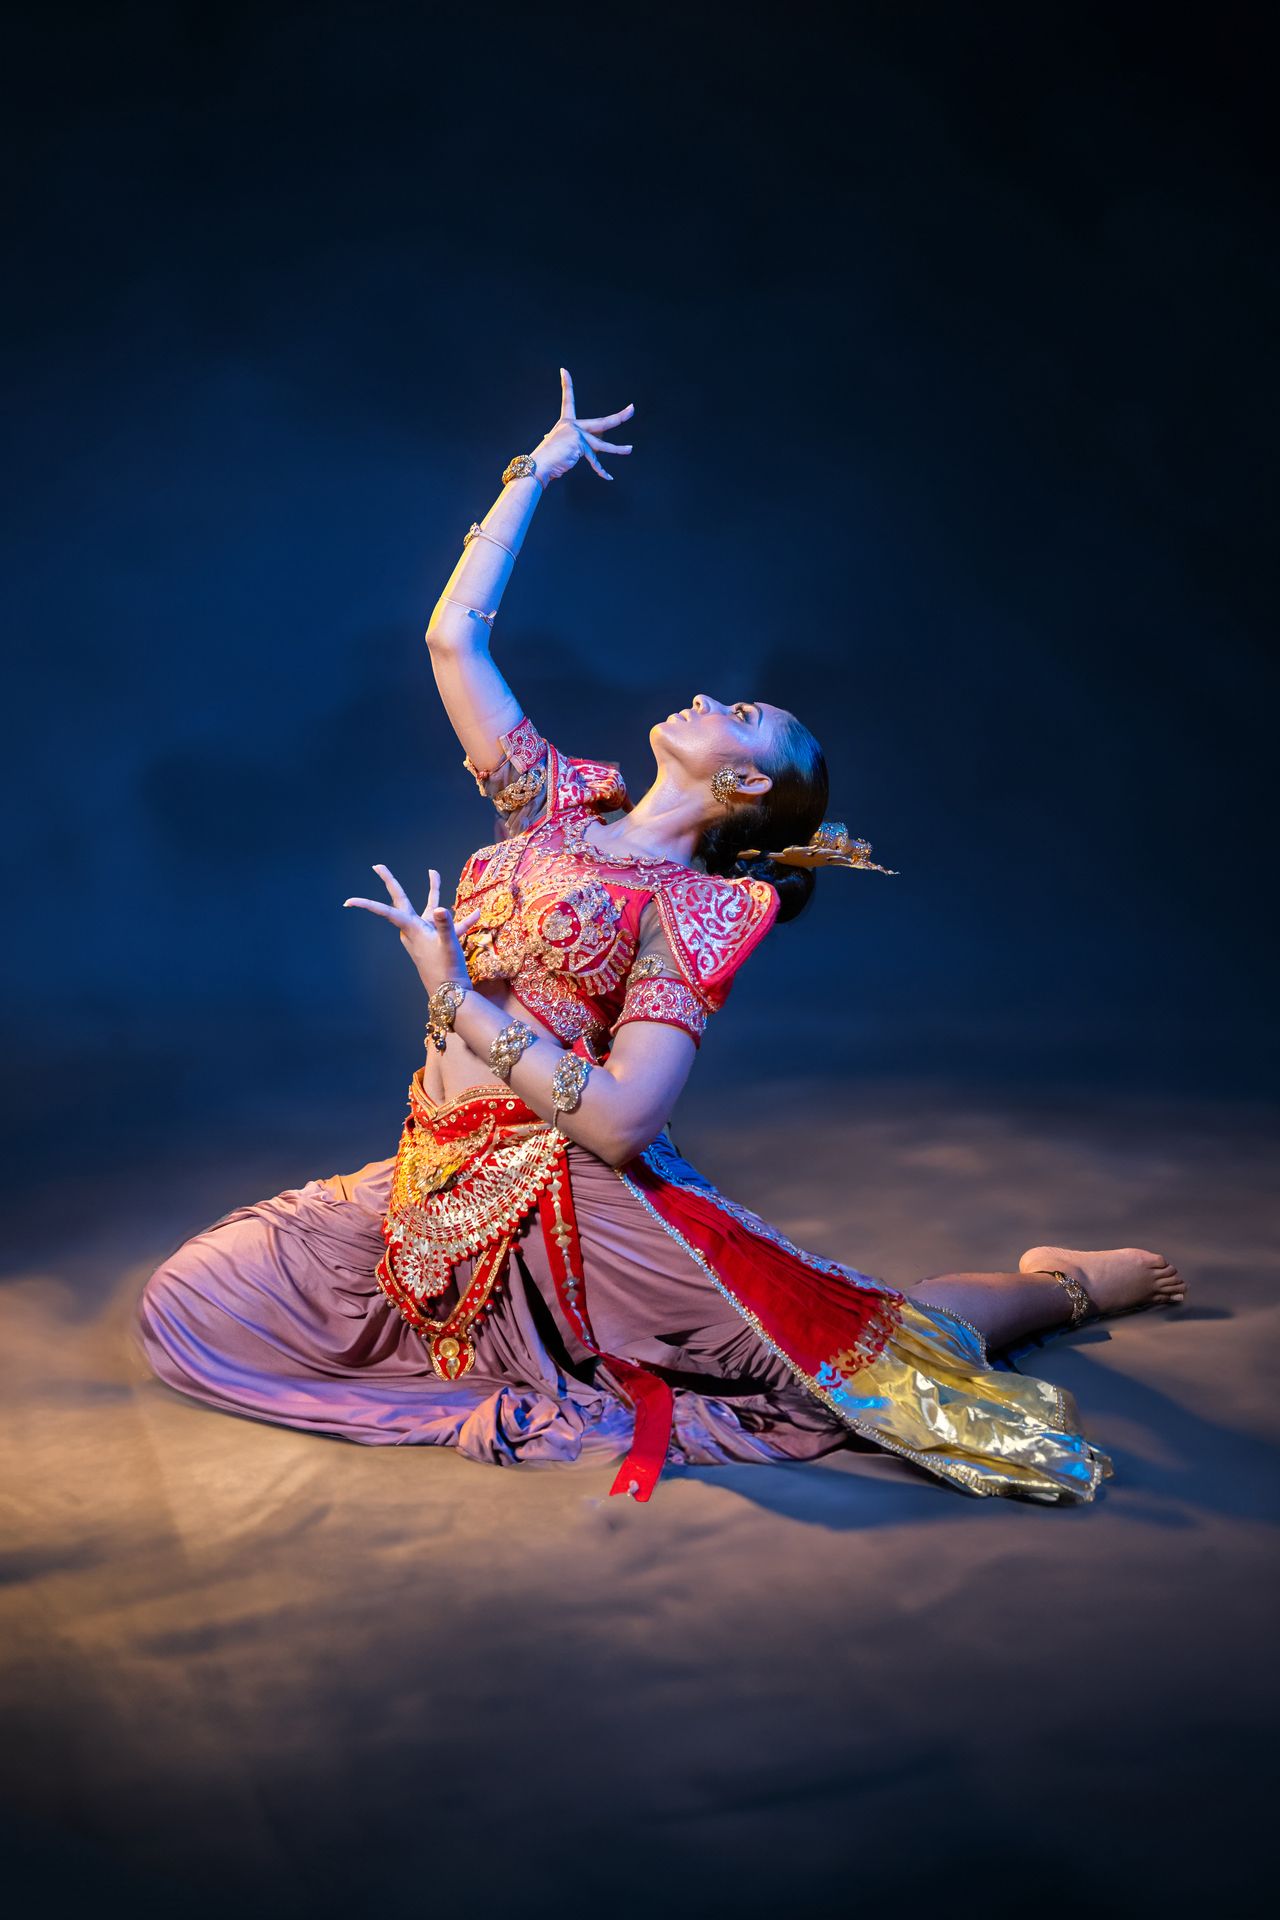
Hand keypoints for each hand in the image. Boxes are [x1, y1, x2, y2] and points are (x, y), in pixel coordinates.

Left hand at [343, 865, 481, 995]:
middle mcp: (414, 929)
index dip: (368, 905)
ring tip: (433, 873)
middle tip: (377, 866)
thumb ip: (446, 925)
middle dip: (391, 882)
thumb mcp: (448, 945)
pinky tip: (475, 915)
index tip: (348, 901)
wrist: (451, 994)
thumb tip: (442, 908)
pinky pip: (446, 926)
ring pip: (427, 908)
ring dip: (433, 891)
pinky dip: (460, 921)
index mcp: (412, 929)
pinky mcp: (436, 941)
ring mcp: (425, 935)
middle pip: (400, 901)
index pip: (387, 911)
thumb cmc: (447, 970)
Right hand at [531, 367, 634, 483]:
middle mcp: (572, 425)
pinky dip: (600, 471)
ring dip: (617, 449)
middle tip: (633, 409)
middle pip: (601, 422)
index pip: (567, 400)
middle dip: (619, 417)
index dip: (566, 384)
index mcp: (566, 422)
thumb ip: (581, 444)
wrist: (539, 465)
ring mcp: (577, 434)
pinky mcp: (579, 445)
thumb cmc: (550, 459)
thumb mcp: (565, 447)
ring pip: (601, 444)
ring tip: (630, 449)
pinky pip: (594, 460)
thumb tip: (600, 446)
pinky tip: (609, 477)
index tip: (564, 370)